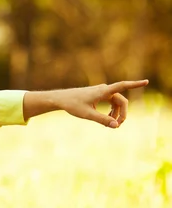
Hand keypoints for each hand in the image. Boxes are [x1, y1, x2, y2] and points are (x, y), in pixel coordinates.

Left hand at [24, 79, 148, 126]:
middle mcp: (104, 90)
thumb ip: (103, 120)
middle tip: (118, 126)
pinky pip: (110, 102)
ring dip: (117, 113)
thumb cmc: (72, 105)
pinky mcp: (98, 95)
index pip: (122, 86)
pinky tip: (107, 118)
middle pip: (121, 101)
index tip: (146, 82)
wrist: (61, 99)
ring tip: (111, 124)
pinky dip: (111, 110)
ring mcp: (101, 92)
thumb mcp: (88, 115)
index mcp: (103, 91)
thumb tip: (116, 125)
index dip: (135, 84)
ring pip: (116, 102)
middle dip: (122, 113)